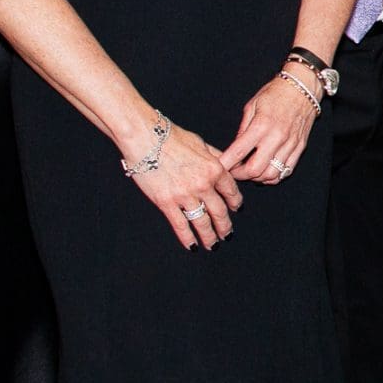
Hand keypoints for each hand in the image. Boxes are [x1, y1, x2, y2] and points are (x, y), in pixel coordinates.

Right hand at [129, 121, 243, 248]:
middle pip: (220, 211)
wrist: (145, 138)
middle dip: (225, 226)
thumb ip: (215, 157)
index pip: (231, 192)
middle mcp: (203, 185)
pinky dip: (188, 238)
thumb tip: (227, 164)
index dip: (235, 203)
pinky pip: (181, 225)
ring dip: (210, 236)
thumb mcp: (201, 143)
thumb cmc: (171, 136)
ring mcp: (185, 195)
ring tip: (213, 244)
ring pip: (203, 222)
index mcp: (215, 169)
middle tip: (227, 235)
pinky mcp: (166, 202)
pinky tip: (192, 246)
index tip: (236, 210)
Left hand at [222, 68, 320, 184]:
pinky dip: (273, 176)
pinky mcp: (300, 147)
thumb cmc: (276, 93)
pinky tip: (266, 170)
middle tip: (233, 171)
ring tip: (250, 171)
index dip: (225, 164)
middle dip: (240, 175)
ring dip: (257, 178)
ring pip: (271, 175)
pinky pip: (286, 171)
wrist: (303, 88)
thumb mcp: (252, 105)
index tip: (218, 167)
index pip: (238, 152)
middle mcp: (276, 137)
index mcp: (261, 125)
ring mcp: (290, 144)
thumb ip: (243, 129)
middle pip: (255, 170)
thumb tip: (235, 149)